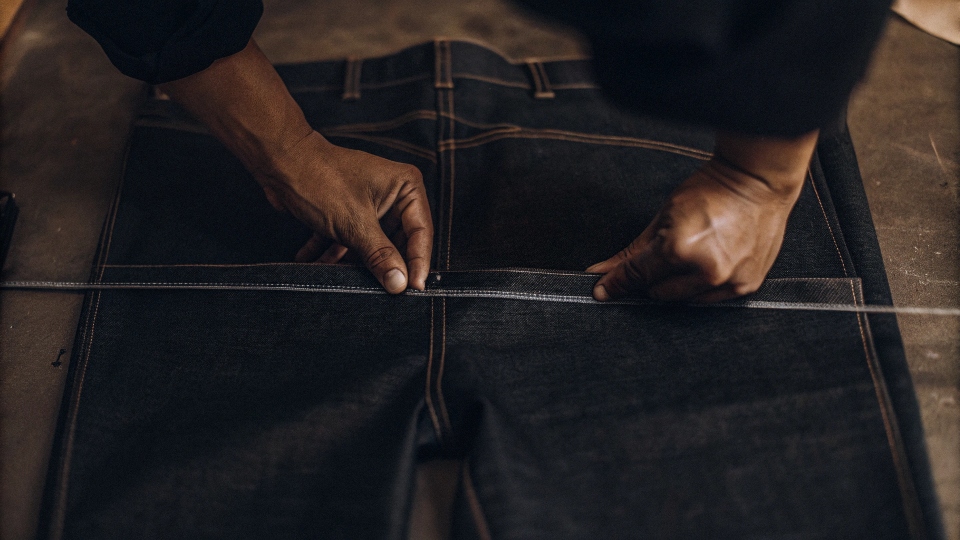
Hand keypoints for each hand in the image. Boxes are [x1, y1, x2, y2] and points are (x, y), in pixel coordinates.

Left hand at [258, 131, 432, 292]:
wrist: (278, 161)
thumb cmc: (319, 179)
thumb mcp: (355, 224)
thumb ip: (381, 256)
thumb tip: (400, 283)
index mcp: (405, 187)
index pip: (421, 232)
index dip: (418, 263)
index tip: (413, 289)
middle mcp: (392, 194)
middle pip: (397, 241)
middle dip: (383, 266)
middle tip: (380, 291)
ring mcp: (370, 203)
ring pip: (371, 244)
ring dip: (353, 263)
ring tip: (341, 279)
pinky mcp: (348, 211)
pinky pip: (349, 239)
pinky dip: (334, 253)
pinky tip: (315, 263)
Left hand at [587, 130, 817, 302]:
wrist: (758, 181)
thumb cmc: (712, 191)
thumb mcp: (663, 216)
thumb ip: (632, 252)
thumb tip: (603, 273)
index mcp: (680, 250)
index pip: (637, 276)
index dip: (615, 283)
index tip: (602, 289)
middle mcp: (706, 272)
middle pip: (658, 292)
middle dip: (653, 276)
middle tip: (666, 251)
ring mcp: (729, 282)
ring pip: (683, 300)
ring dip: (679, 282)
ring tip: (693, 251)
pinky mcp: (746, 287)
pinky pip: (710, 300)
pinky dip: (702, 286)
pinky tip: (709, 260)